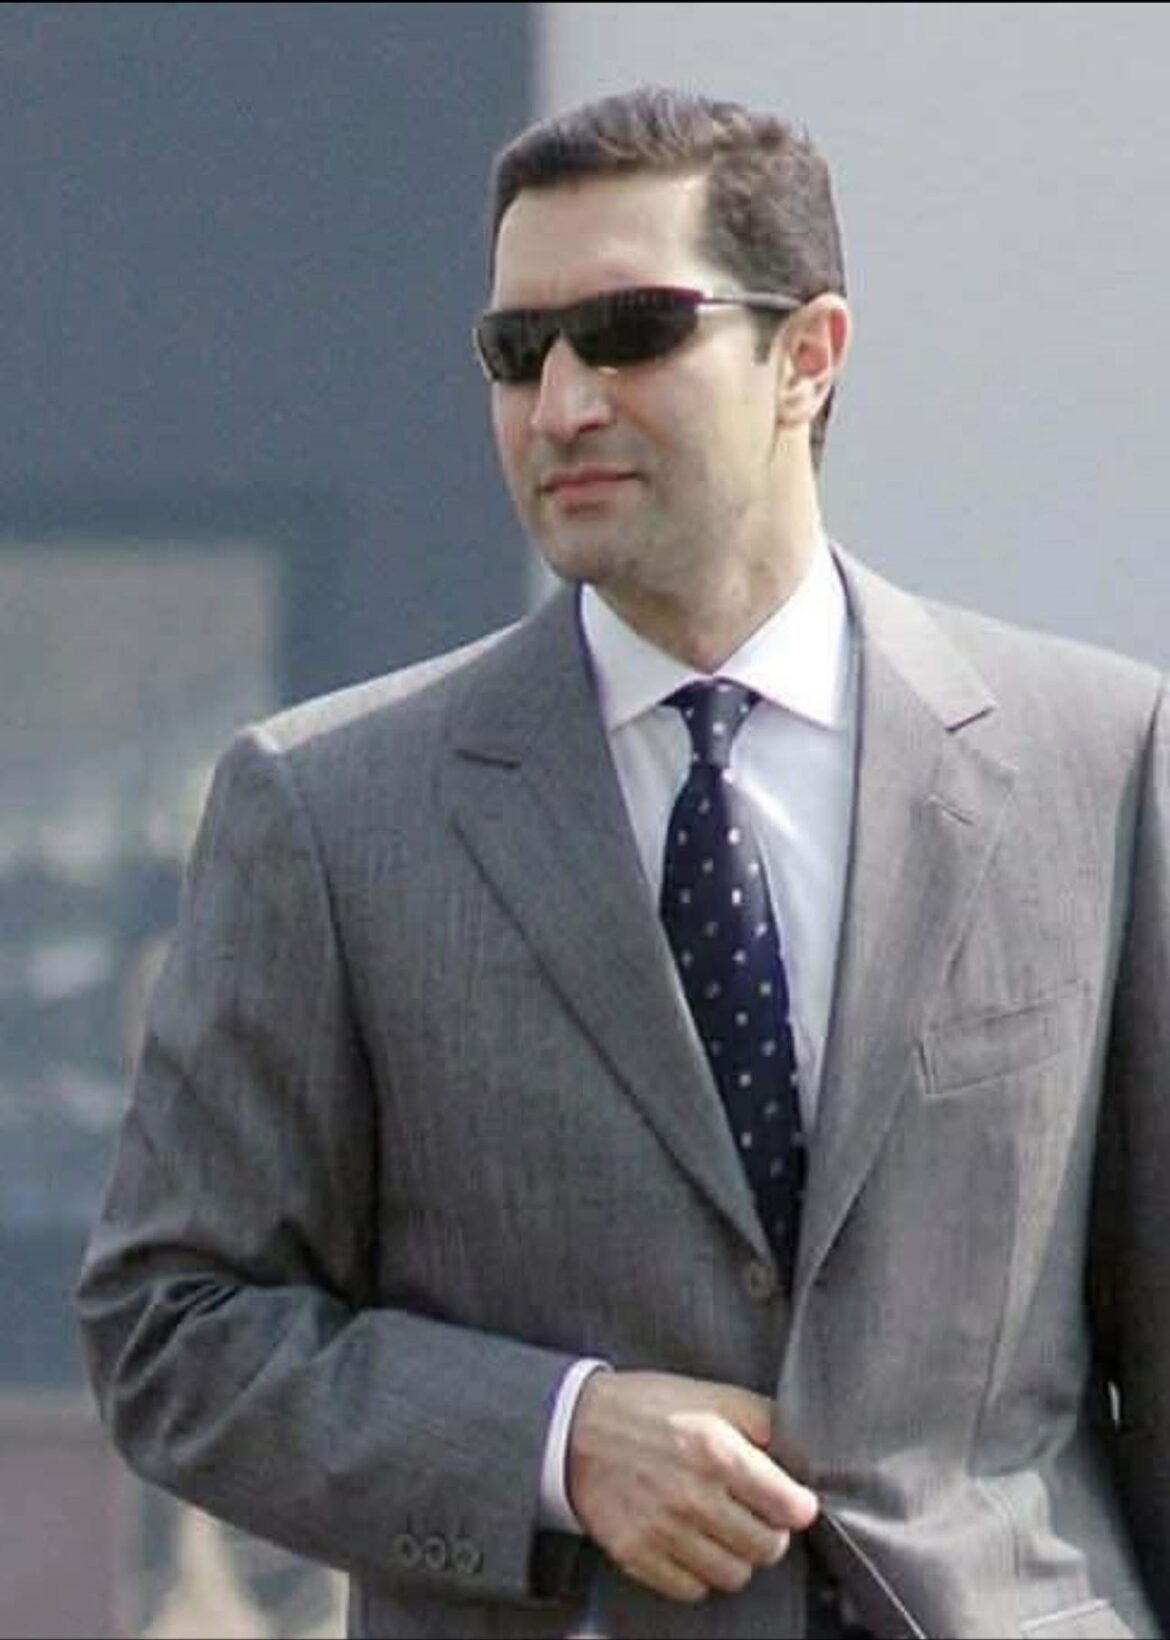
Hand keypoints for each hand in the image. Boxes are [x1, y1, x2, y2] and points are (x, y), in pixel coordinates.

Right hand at [565, 1369, 817, 1603]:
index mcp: (716, 1450)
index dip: (798, 1505)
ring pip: (734, 1576)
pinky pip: (692, 1589)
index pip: (790, 1508)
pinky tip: (690, 1540)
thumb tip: (800, 1454)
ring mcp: (663, 1531)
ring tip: (720, 1527)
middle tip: (754, 1513)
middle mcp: (692, 1496)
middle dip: (769, 1531)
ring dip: (735, 1554)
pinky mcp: (637, 1555)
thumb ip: (762, 1420)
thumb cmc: (646, 1408)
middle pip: (768, 1548)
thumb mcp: (710, 1394)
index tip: (792, 1502)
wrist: (575, 1427)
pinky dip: (697, 1571)